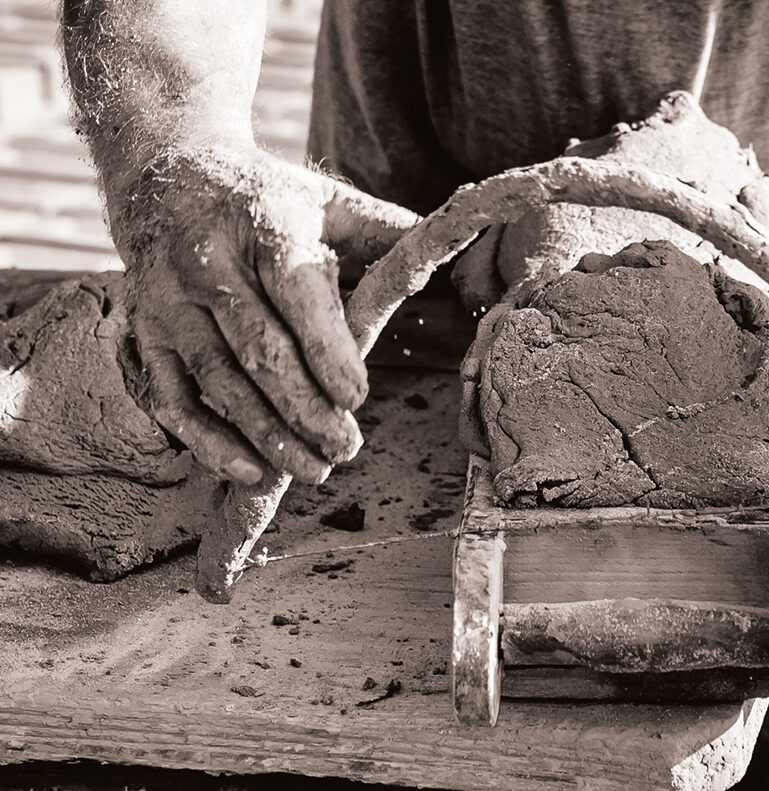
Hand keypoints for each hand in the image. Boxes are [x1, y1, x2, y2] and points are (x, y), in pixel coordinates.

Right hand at [111, 146, 415, 484]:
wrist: (167, 174)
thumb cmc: (269, 201)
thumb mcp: (328, 200)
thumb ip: (387, 233)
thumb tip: (455, 257)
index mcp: (266, 225)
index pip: (295, 295)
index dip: (326, 349)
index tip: (357, 399)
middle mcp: (209, 263)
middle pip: (257, 348)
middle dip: (303, 407)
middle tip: (346, 450)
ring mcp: (170, 302)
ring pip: (218, 380)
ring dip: (265, 434)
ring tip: (314, 470)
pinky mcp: (145, 333)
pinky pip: (172, 398)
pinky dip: (208, 441)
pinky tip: (251, 472)